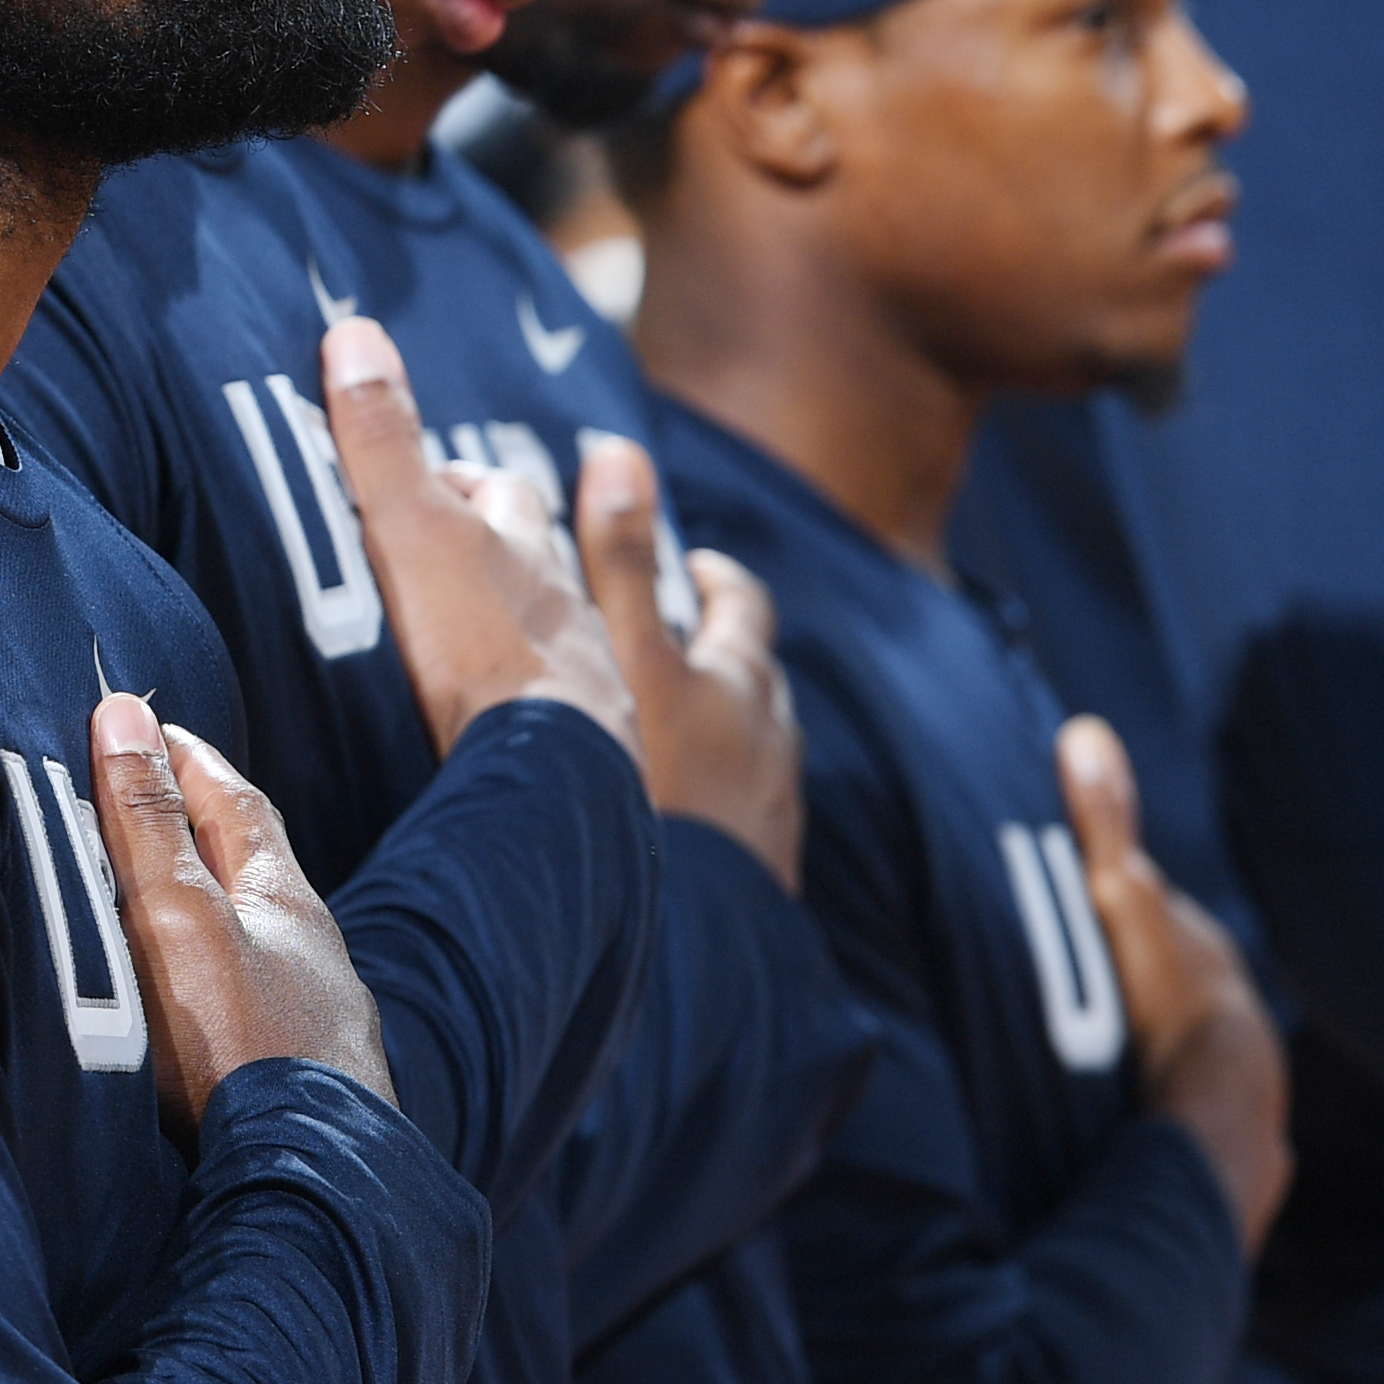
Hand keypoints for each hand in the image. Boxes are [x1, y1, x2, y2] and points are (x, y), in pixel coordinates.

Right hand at [89, 693, 392, 1140]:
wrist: (312, 1188)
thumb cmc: (242, 1047)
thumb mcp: (177, 918)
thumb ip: (148, 825)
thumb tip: (125, 713)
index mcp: (283, 903)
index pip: (233, 802)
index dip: (185, 758)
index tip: (142, 724)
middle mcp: (312, 959)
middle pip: (256, 873)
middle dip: (203, 830)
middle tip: (151, 797)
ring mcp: (316, 1027)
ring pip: (263, 949)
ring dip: (214, 918)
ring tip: (165, 909)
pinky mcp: (305, 1090)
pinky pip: (257, 1013)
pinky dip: (222, 991)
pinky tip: (206, 1024)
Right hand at [316, 313, 633, 761]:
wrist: (555, 776)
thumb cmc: (481, 649)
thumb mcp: (414, 532)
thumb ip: (382, 444)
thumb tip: (355, 329)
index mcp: (521, 552)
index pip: (499, 497)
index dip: (467, 486)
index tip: (435, 486)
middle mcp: (570, 610)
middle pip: (551, 559)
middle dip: (522, 544)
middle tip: (486, 550)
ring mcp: (596, 683)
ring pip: (593, 632)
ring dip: (573, 619)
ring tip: (551, 633)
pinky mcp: (608, 756)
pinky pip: (603, 717)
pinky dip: (590, 704)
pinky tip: (574, 724)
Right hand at [576, 432, 797, 887]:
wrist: (694, 936)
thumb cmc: (652, 786)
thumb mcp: (624, 657)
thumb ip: (614, 555)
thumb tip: (617, 447)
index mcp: (736, 680)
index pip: (738, 605)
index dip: (716, 581)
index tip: (696, 569)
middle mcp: (769, 742)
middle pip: (758, 684)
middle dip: (728, 659)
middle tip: (689, 652)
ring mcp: (768, 814)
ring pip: (758, 758)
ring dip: (729, 741)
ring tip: (685, 748)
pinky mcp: (755, 879)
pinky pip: (745, 828)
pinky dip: (722, 815)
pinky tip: (688, 837)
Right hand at [1062, 715, 1285, 1250]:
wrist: (1216, 1121)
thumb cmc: (1169, 1002)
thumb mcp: (1124, 902)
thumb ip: (1103, 826)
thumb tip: (1086, 732)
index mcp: (1201, 951)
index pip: (1147, 912)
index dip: (1105, 903)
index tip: (1060, 902)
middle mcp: (1224, 1007)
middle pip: (1161, 978)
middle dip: (1124, 976)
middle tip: (1067, 981)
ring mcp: (1228, 1071)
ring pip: (1172, 1043)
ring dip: (1140, 1043)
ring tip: (1087, 1052)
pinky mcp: (1219, 1130)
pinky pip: (1177, 1102)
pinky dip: (1152, 1098)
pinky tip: (1124, 1112)